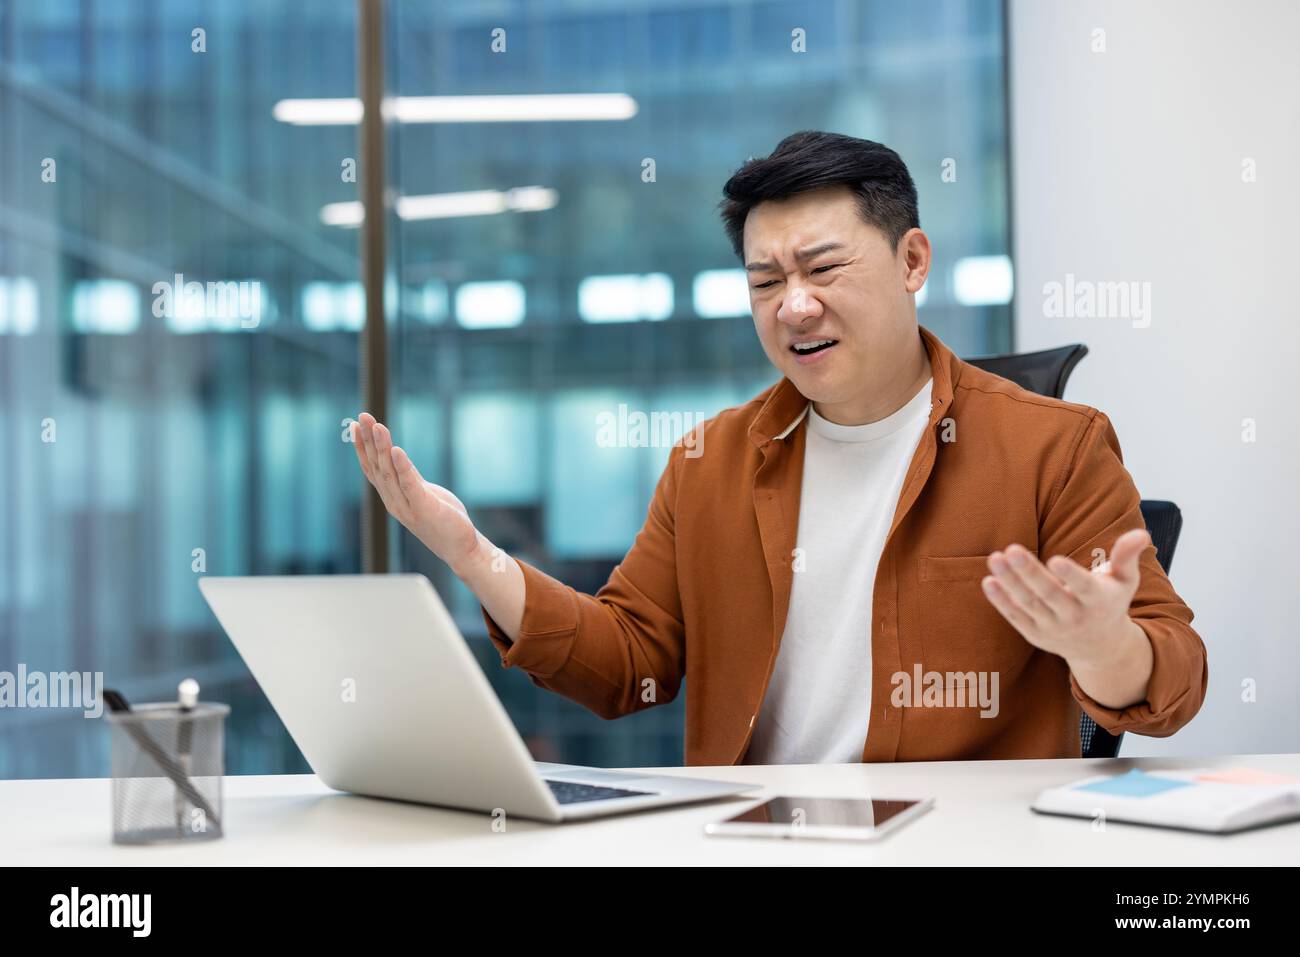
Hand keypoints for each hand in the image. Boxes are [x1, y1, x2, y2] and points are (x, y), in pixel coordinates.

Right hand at [351, 412, 481, 573]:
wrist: (460, 548)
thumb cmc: (442, 520)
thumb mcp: (421, 493)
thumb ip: (407, 476)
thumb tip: (396, 455)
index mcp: (392, 497)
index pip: (372, 468)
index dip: (362, 447)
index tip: (355, 425)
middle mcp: (394, 501)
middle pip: (377, 466)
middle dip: (368, 440)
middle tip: (363, 416)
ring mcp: (407, 506)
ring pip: (390, 472)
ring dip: (382, 448)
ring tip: (377, 426)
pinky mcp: (424, 508)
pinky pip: (410, 484)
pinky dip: (402, 467)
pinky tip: (397, 450)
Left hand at [980, 528, 1151, 668]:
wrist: (1100, 648)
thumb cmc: (1110, 602)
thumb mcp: (1124, 580)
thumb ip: (1127, 556)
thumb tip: (1141, 533)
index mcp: (1099, 601)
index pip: (1083, 588)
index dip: (1070, 576)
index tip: (1054, 559)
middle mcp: (1075, 617)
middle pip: (1049, 595)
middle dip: (1030, 573)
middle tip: (1012, 549)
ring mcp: (1053, 628)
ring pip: (1029, 605)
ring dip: (1010, 582)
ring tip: (994, 558)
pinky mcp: (1035, 634)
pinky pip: (1016, 617)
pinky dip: (1001, 601)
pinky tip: (989, 581)